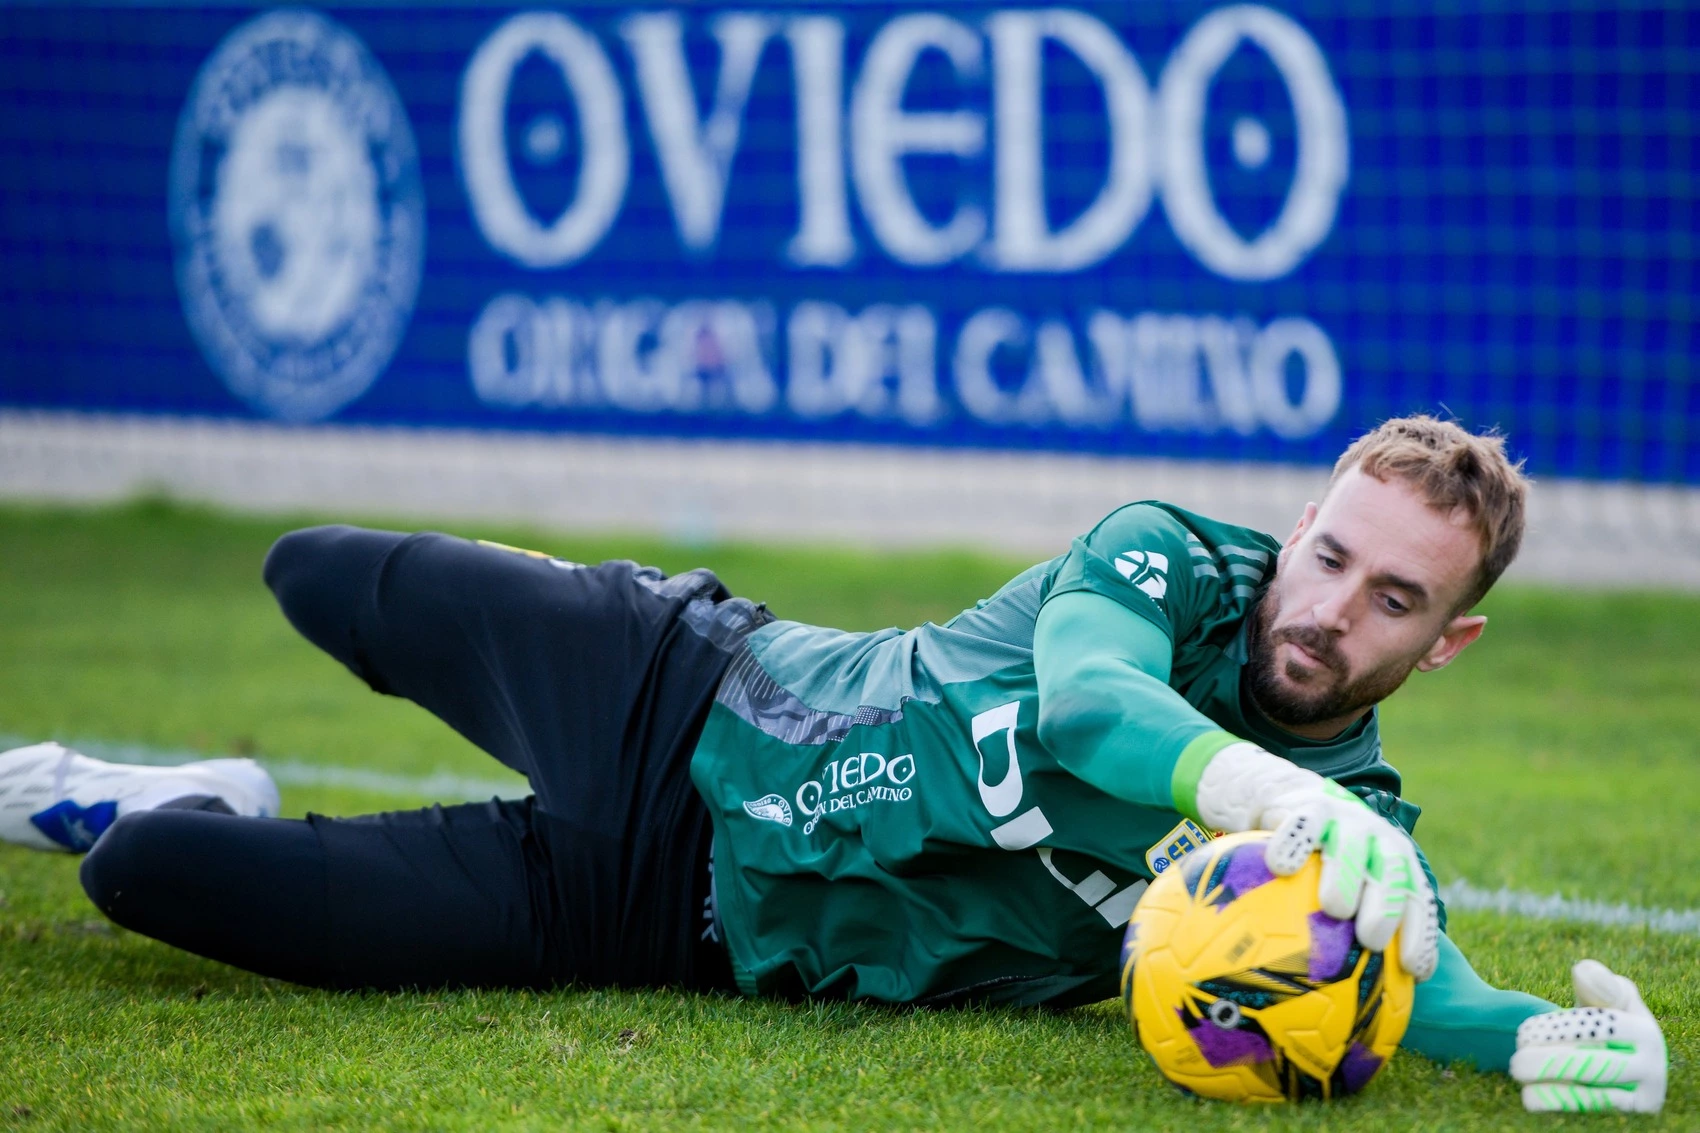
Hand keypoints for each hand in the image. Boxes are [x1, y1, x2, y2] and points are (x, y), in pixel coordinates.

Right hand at [1190, 742, 1439, 979]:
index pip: (1418, 901)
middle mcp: (1378, 839)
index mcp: (1397, 863)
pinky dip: (1293, 844)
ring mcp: (1346, 820)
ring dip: (1346, 877)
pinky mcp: (1309, 807)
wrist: (1296, 799)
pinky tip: (1281, 866)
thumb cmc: (1325, 860)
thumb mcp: (1349, 887)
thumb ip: (1355, 928)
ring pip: (1351, 847)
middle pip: (1392, 874)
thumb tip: (1359, 999)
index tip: (1414, 972)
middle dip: (1387, 908)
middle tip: (1371, 940)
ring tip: (1334, 908)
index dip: (1420, 936)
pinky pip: (1302, 825)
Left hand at [1513, 960, 1665, 1113]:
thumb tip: (1583, 970)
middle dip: (1550, 1062)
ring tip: (1518, 1074)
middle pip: (1597, 1066)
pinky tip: (1529, 1096)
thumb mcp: (1598, 1000)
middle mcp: (1652, 1070)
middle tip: (1515, 1061)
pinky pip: (1588, 1113)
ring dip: (1551, 1085)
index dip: (1562, 1030)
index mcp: (1647, 1034)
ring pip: (1593, 1095)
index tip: (1525, 1032)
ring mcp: (1640, 1099)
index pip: (1603, 1029)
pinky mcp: (1625, 1119)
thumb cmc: (1592, 1026)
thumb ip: (1593, 983)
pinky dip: (1557, 1104)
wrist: (1600, 1068)